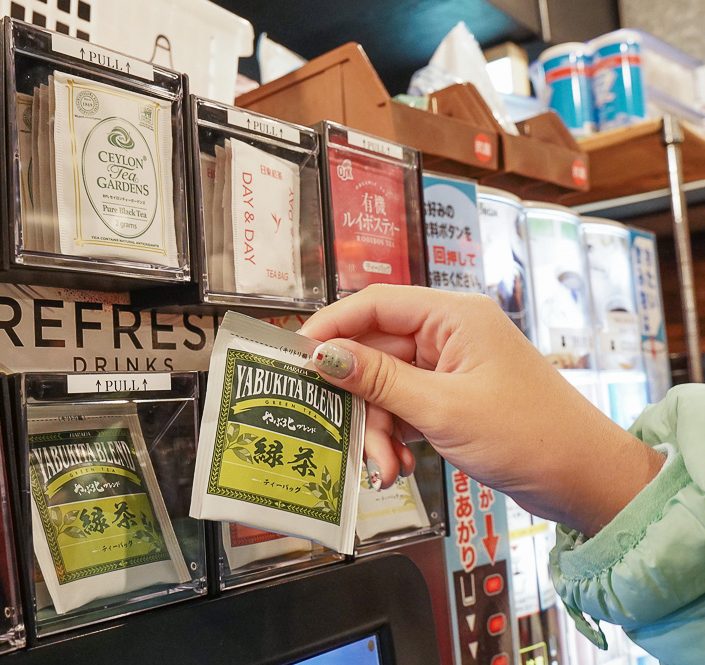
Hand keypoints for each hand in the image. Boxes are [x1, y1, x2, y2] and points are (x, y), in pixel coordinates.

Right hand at [300, 284, 662, 534]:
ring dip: (377, 427)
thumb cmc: (528, 435)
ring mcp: (451, 365)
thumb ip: (377, 380)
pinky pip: (405, 405)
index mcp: (453, 315)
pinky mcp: (454, 395)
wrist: (586, 481)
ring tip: (384, 467)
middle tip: (342, 437)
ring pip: (386, 384)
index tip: (295, 358)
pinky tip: (397, 466)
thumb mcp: (441, 409)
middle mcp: (450, 332)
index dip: (330, 328)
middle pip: (375, 351)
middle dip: (359, 400)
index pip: (374, 304)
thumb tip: (321, 355)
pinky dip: (395, 435)